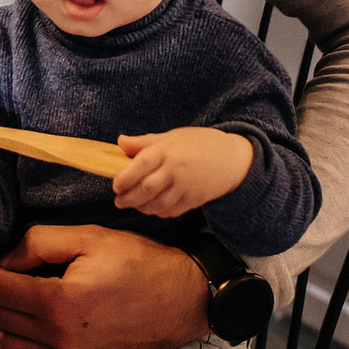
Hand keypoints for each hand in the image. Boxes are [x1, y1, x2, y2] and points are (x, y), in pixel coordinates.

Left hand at [0, 225, 210, 348]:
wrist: (182, 298)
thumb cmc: (140, 263)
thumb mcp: (89, 237)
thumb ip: (39, 242)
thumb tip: (6, 257)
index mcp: (60, 302)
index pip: (1, 287)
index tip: (3, 254)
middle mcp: (60, 336)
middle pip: (0, 315)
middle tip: (3, 271)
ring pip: (7, 345)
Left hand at [111, 126, 253, 218]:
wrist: (232, 159)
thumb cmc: (200, 143)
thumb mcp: (172, 136)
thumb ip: (144, 142)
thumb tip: (120, 142)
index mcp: (168, 150)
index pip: (140, 165)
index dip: (125, 178)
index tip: (116, 186)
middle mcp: (176, 169)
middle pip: (146, 188)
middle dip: (129, 198)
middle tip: (119, 201)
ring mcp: (186, 187)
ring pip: (158, 203)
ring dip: (142, 207)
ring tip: (133, 205)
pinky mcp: (194, 200)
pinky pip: (172, 210)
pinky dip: (159, 212)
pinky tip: (152, 208)